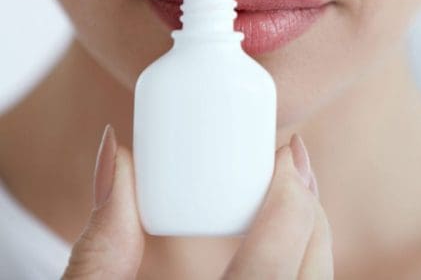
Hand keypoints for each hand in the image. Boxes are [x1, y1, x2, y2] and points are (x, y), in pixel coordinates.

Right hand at [62, 125, 333, 278]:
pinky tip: (287, 248)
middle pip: (311, 276)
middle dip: (311, 212)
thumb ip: (103, 241)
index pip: (270, 269)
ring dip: (313, 241)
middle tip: (295, 169)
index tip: (286, 156)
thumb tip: (118, 156)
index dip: (291, 202)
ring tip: (296, 200)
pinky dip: (304, 270)